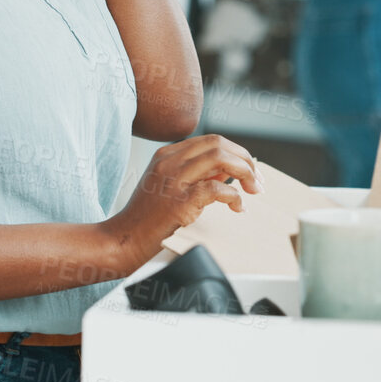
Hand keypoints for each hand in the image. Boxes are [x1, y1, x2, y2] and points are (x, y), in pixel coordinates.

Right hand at [101, 134, 261, 273]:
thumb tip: (230, 170)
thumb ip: (197, 175)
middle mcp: (169, 161)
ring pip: (220, 158)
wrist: (122, 240)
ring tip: (254, 190)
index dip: (236, 152)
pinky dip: (234, 196)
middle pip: (218, 143)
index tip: (250, 170)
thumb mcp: (169, 187)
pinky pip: (216, 188)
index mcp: (166, 155)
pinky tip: (238, 207)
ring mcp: (173, 179)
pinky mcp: (179, 201)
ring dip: (245, 172)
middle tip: (258, 181)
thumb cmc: (146, 220)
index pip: (210, 141)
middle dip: (245, 160)